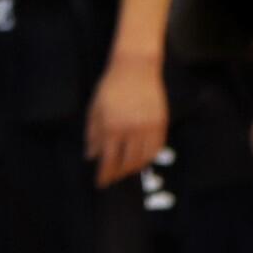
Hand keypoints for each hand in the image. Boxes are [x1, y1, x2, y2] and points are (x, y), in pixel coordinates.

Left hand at [86, 55, 167, 185]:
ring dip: (134, 169)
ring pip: (144, 158)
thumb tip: (90, 156)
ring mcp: (149, 127)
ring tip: (125, 172)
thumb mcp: (95, 109)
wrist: (136, 68)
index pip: (108, 160)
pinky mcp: (161, 123)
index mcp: (112, 127)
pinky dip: (149, 158)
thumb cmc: (110, 87)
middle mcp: (132, 130)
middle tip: (112, 179)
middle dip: (118, 174)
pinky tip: (141, 161)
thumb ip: (93, 134)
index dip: (104, 175)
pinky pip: (157, 147)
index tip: (100, 184)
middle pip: (126, 163)